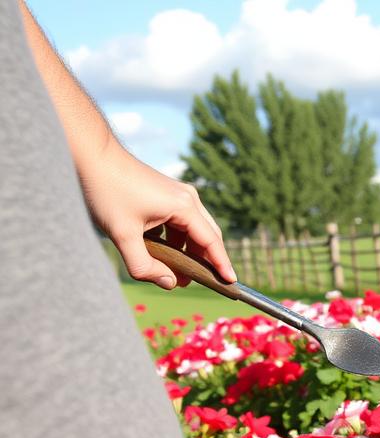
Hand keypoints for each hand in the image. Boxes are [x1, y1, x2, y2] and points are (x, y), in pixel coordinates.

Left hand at [79, 144, 234, 289]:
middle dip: (204, 260)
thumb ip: (144, 265)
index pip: (211, 241)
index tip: (230, 283)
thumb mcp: (123, 235)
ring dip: (187, 251)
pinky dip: (176, 239)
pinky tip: (160, 250)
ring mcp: (178, 194)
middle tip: (199, 283)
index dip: (221, 264)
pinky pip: (179, 221)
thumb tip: (169, 283)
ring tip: (176, 272)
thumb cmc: (106, 191)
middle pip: (207, 235)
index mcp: (184, 206)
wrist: (91, 155)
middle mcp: (188, 198)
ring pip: (192, 229)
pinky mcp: (166, 193)